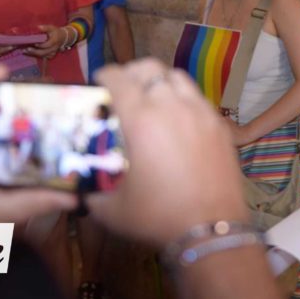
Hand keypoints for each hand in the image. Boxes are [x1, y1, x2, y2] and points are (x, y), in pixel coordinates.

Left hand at [24, 24, 66, 57]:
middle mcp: (54, 48)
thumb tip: (38, 27)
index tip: (34, 43)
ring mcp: (52, 53)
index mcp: (54, 41)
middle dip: (34, 51)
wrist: (63, 37)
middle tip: (26, 49)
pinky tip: (29, 53)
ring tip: (25, 51)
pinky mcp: (50, 55)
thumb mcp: (51, 28)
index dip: (40, 45)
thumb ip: (45, 28)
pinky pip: (43, 58)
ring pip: (43, 56)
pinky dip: (36, 56)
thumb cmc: (55, 32)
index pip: (47, 45)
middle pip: (44, 52)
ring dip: (34, 54)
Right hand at [86, 59, 248, 247]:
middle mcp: (172, 105)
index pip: (118, 79)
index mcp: (141, 118)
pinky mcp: (220, 124)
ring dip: (160, 82)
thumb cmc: (157, 216)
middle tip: (124, 88)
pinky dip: (184, 99)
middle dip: (132, 73)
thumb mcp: (111, 208)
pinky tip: (179, 119)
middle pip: (149, 69)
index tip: (99, 82)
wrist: (211, 228)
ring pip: (177, 77)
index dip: (104, 75)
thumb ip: (90, 191)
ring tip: (154, 98)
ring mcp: (200, 112)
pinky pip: (199, 98)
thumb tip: (79, 188)